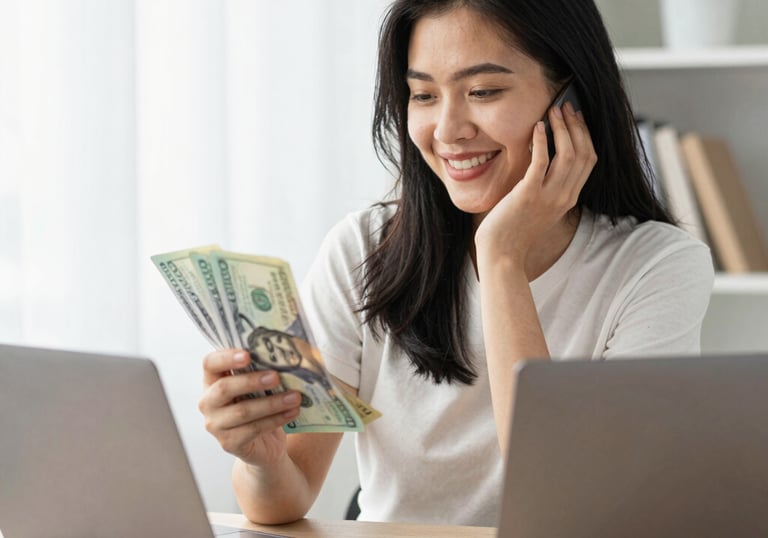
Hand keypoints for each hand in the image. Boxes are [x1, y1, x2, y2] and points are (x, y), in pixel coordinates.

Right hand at [198, 349, 300, 466]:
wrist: (264, 444)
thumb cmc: (260, 407)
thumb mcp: (258, 388)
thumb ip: (262, 372)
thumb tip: (284, 359)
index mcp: (212, 381)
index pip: (210, 364)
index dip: (226, 358)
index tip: (247, 355)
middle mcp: (208, 402)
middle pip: (224, 388)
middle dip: (251, 381)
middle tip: (276, 376)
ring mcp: (216, 425)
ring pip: (243, 411)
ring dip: (272, 403)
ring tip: (294, 397)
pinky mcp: (229, 443)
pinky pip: (254, 429)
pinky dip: (276, 420)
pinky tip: (292, 412)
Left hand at [475, 101, 596, 265]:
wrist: (501, 253)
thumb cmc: (514, 230)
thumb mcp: (539, 207)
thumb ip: (547, 187)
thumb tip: (544, 158)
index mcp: (569, 199)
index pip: (589, 161)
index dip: (585, 136)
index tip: (576, 118)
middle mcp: (564, 197)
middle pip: (583, 154)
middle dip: (576, 126)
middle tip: (566, 107)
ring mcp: (548, 197)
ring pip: (567, 155)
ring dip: (562, 129)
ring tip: (553, 111)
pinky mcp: (528, 195)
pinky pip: (541, 162)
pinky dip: (541, 142)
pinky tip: (537, 127)